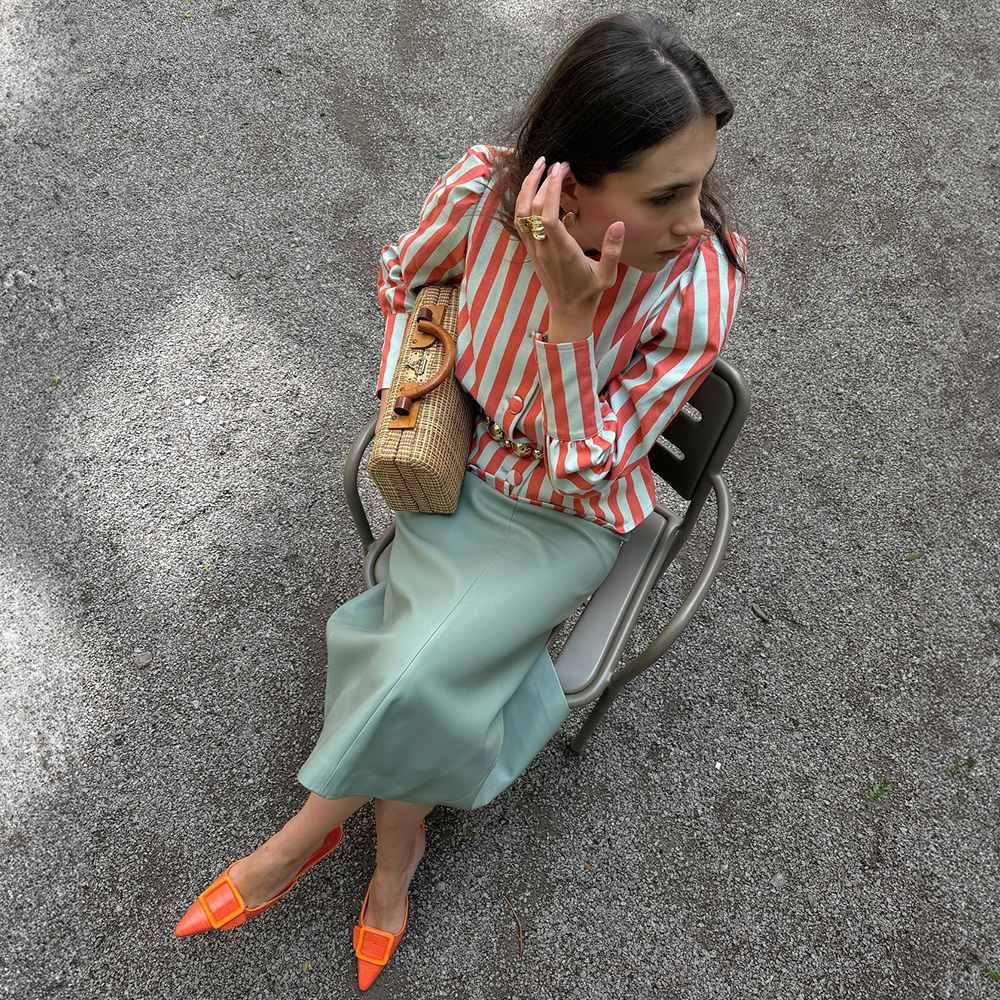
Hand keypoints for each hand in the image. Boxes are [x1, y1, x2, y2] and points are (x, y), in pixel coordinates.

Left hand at [514, 157, 624, 341]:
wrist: (568, 309)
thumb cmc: (589, 292)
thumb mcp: (607, 276)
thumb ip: (613, 251)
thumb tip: (619, 225)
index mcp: (562, 252)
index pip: (547, 216)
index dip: (550, 190)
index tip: (560, 169)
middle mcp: (543, 248)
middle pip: (531, 209)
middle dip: (540, 181)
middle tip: (554, 162)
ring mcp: (534, 248)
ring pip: (520, 213)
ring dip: (526, 187)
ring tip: (539, 167)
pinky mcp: (531, 248)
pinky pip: (520, 221)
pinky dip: (522, 200)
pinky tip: (531, 186)